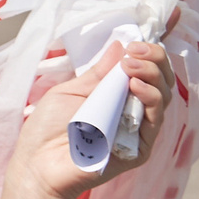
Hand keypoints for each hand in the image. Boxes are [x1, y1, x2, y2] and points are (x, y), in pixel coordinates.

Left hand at [13, 37, 170, 198]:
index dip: (153, 52)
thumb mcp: (70, 91)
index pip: (145, 70)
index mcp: (116, 95)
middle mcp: (132, 110)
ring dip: (151, 75)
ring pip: (162, 97)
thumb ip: (98, 73)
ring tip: (130, 65)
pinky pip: (154, 121)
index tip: (146, 34)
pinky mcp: (140, 148)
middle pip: (160, 80)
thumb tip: (120, 45)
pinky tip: (135, 86)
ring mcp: (138, 129)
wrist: (36, 165)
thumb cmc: (47, 128)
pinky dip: (149, 99)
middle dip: (153, 59)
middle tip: (134, 51)